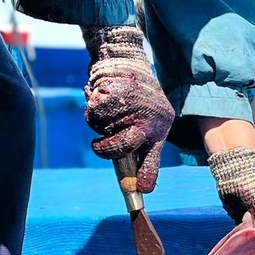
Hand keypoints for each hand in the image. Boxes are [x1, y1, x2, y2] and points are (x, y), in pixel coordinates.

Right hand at [82, 25, 173, 191]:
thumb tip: (138, 185)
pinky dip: (93, 108)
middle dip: (105, 150)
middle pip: (122, 145)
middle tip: (98, 146)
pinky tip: (104, 95)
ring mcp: (132, 106)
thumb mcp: (148, 121)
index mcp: (161, 127)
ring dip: (99, 123)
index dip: (148, 173)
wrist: (128, 63)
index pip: (154, 155)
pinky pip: (94, 115)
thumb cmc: (138, 100)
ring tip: (110, 107)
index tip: (142, 190)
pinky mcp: (114, 94)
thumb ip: (139, 147)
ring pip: (102, 129)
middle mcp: (150, 117)